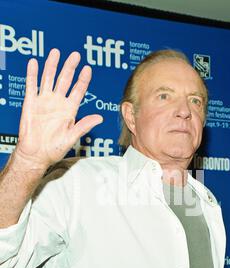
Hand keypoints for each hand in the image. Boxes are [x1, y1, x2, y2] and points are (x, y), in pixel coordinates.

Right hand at [15, 48, 102, 169]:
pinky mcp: (31, 103)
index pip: (78, 91)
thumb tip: (100, 118)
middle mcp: (58, 103)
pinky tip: (33, 62)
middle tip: (75, 55)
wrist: (36, 154)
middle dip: (69, 67)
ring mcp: (44, 101)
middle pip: (64, 80)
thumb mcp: (72, 137)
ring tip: (56, 52)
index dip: (83, 80)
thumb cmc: (54, 149)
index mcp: (69, 110)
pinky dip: (31, 74)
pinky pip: (31, 86)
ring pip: (48, 79)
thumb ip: (84, 125)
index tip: (88, 68)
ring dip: (52, 66)